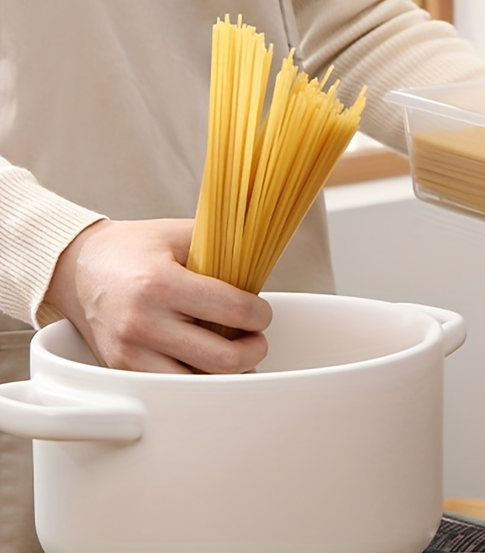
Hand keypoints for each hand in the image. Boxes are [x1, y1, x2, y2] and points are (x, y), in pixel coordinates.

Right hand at [44, 219, 272, 373]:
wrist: (78, 268)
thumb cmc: (133, 249)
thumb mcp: (181, 234)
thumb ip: (224, 247)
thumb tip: (264, 264)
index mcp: (161, 284)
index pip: (233, 310)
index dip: (260, 314)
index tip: (262, 312)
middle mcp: (144, 323)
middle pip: (222, 359)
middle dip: (254, 349)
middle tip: (256, 339)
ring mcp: (130, 353)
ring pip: (200, 385)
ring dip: (228, 374)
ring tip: (236, 355)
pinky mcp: (122, 372)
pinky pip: (173, 392)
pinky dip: (198, 383)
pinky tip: (209, 367)